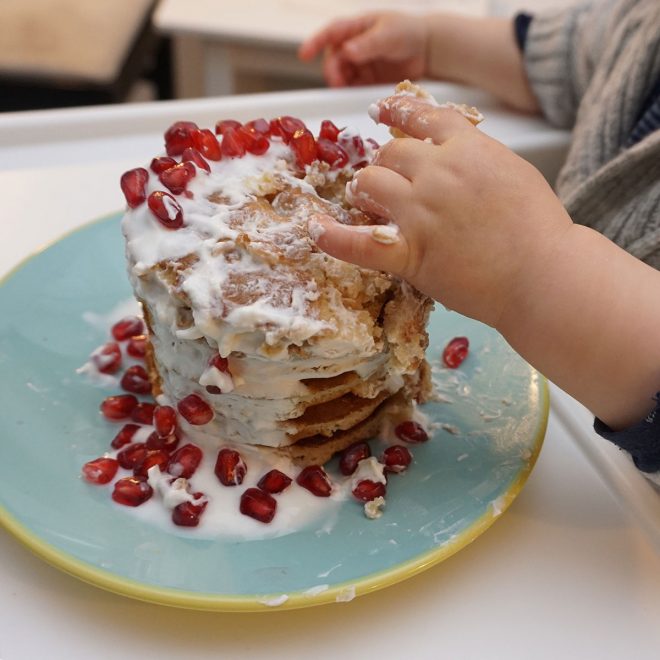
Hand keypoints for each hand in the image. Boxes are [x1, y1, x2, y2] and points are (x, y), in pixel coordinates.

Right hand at [298, 13, 427, 86]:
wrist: (427, 49)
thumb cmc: (408, 31)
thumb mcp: (388, 35)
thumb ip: (368, 44)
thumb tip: (347, 51)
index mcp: (355, 27)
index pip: (330, 33)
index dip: (315, 43)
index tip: (303, 56)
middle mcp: (352, 46)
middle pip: (333, 60)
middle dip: (333, 72)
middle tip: (338, 83)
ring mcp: (358, 65)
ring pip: (340, 77)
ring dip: (341, 85)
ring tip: (348, 91)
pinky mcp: (365, 81)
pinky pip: (352, 89)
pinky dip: (351, 94)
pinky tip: (356, 97)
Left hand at [309, 95, 572, 328]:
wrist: (544, 274)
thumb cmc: (538, 229)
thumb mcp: (513, 172)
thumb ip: (477, 157)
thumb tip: (452, 152)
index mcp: (467, 147)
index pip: (422, 116)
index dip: (397, 112)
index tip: (383, 111)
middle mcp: (438, 172)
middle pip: (390, 153)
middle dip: (384, 163)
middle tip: (384, 178)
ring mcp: (419, 212)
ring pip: (369, 183)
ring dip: (364, 188)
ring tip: (366, 198)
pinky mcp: (409, 253)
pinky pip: (357, 243)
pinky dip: (332, 237)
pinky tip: (315, 230)